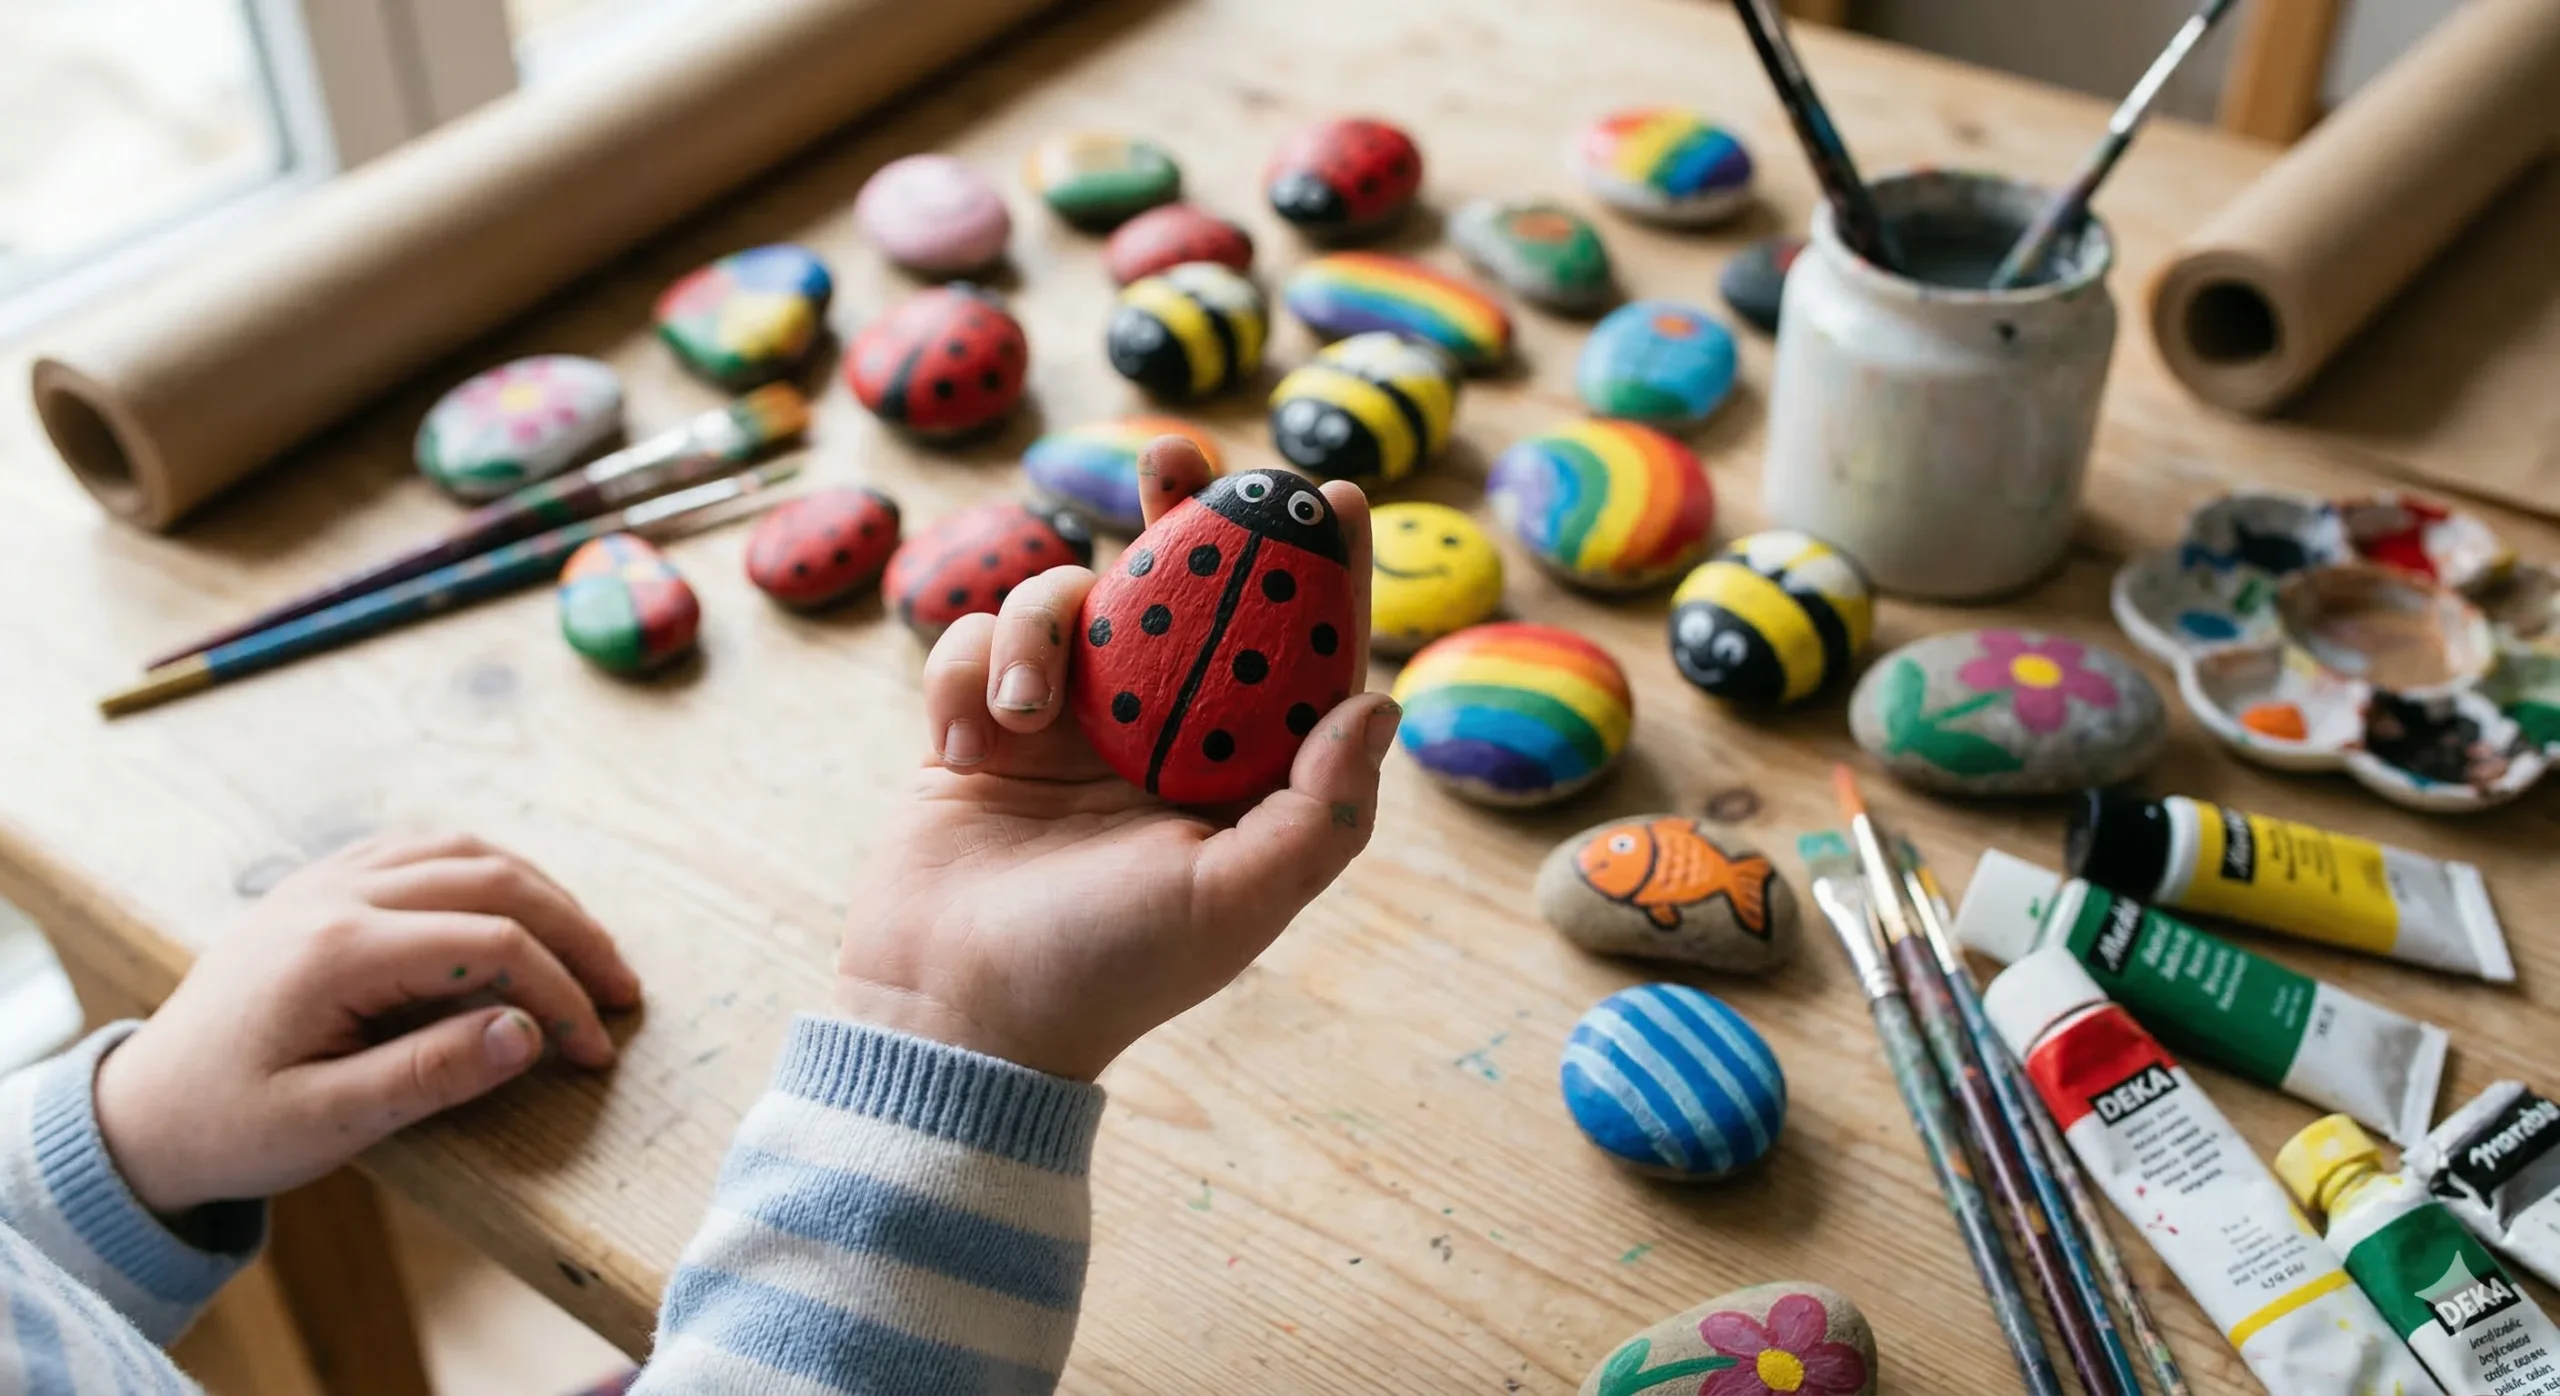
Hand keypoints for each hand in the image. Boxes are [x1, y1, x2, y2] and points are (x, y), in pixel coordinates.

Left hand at [94, 834, 639, 1214]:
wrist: (140, 1110)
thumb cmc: (229, 1127)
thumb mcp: (328, 1124)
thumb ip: (432, 1075)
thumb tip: (530, 1034)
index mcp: (338, 950)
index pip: (492, 942)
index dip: (559, 993)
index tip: (592, 1053)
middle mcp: (336, 893)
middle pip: (493, 878)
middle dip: (574, 934)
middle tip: (623, 991)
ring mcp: (326, 879)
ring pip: (465, 851)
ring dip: (541, 893)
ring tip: (587, 950)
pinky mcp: (321, 884)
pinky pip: (424, 850)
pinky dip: (488, 872)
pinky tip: (517, 911)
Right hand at [835, 438, 1398, 1080]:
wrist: (953, 1018)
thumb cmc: (1106, 971)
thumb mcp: (1237, 900)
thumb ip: (1322, 812)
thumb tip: (1379, 702)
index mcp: (1228, 773)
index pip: (1289, 651)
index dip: (1317, 570)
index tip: (1338, 495)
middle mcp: (1151, 736)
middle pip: (1178, 591)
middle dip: (1182, 513)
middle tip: (1179, 456)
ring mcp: (1060, 727)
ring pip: (1066, 602)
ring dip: (1040, 621)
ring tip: (1024, 708)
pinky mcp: (973, 726)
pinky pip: (973, 641)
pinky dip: (972, 666)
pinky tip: (974, 739)